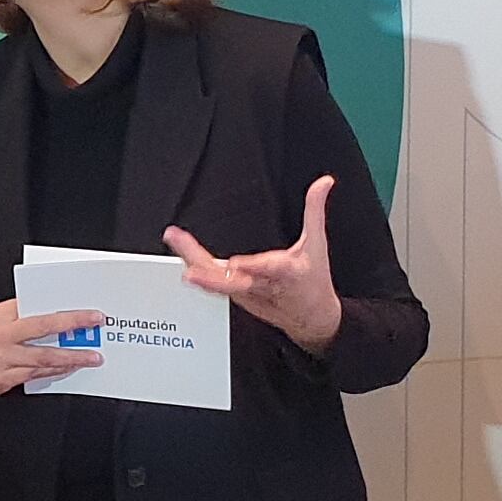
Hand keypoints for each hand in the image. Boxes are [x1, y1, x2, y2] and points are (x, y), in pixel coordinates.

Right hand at [0, 296, 104, 405]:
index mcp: (2, 315)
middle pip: (42, 328)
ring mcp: (2, 359)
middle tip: (95, 324)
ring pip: (44, 357)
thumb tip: (60, 312)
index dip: (64, 309)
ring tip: (91, 357)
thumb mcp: (1, 320)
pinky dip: (57, 371)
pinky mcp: (4, 379)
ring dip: (72, 357)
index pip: (36, 307)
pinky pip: (38, 374)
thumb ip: (25, 314)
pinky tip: (71, 367)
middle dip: (72, 325)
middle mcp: (1, 335)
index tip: (88, 311)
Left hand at [166, 176, 341, 352]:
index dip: (253, 267)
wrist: (311, 318)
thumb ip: (315, 211)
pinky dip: (198, 266)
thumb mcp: (317, 244)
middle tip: (190, 269)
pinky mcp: (238, 296)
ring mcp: (248, 294)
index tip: (235, 264)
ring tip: (177, 243)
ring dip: (196, 265)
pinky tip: (183, 252)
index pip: (270, 270)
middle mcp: (264, 286)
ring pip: (219, 283)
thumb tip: (324, 182)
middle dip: (210, 276)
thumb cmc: (313, 280)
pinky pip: (215, 282)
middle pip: (234, 282)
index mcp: (288, 273)